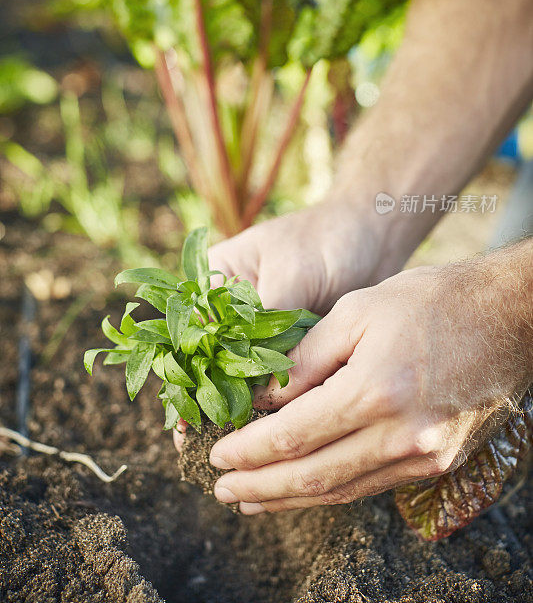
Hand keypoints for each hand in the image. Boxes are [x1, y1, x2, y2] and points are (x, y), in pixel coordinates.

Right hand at [173, 198, 382, 451]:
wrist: (371, 232)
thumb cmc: (325, 239)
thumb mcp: (291, 276)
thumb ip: (268, 329)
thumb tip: (254, 391)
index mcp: (215, 282)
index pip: (187, 335)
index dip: (184, 378)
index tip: (185, 418)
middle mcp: (230, 309)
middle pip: (208, 363)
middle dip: (207, 404)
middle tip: (207, 451)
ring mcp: (260, 329)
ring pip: (240, 377)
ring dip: (238, 411)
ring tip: (236, 453)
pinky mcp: (290, 345)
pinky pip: (274, 380)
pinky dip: (274, 405)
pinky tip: (273, 436)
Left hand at [209, 256, 531, 513]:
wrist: (507, 316)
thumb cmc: (431, 301)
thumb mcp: (358, 310)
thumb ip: (306, 357)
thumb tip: (264, 397)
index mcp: (376, 390)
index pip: (294, 434)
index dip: (250, 449)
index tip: (217, 454)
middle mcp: (401, 435)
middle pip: (313, 476)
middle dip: (260, 486)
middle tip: (222, 489)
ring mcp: (424, 455)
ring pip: (342, 491)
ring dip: (291, 498)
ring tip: (252, 500)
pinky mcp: (438, 462)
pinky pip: (371, 484)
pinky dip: (331, 489)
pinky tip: (306, 487)